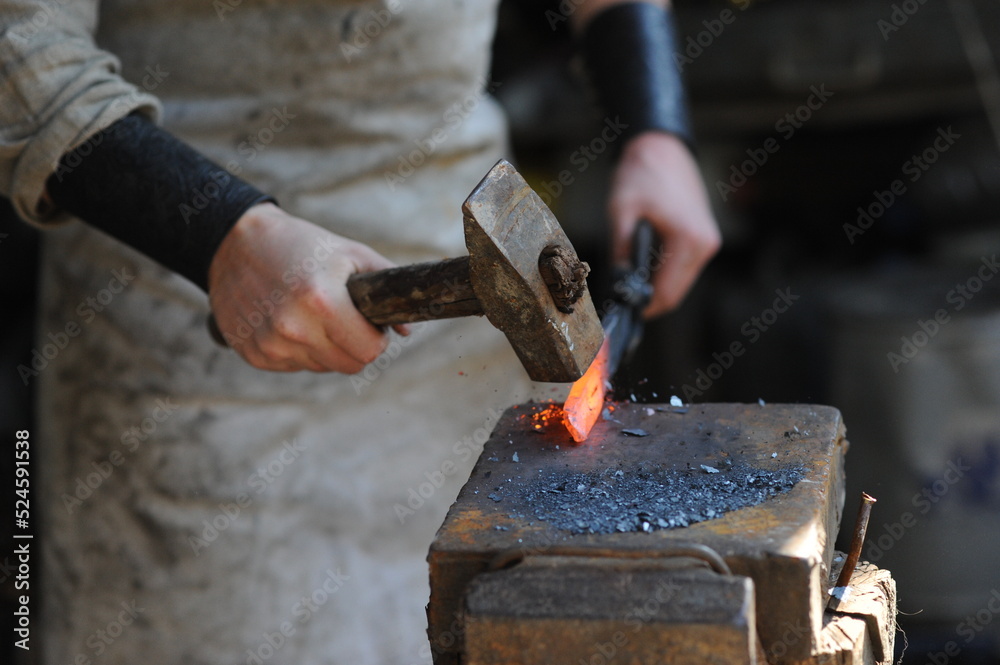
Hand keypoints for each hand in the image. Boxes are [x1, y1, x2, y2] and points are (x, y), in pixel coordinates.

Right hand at [207, 203, 401, 372]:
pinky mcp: (253, 354)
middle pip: (348, 365)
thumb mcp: (351, 253)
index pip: (369, 351)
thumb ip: (386, 285)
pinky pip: (293, 365)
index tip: (368, 323)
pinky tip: (288, 320)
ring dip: (325, 348)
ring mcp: (270, 344)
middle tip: (344, 319)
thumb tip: (408, 330)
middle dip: (354, 346)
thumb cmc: (302, 246)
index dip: (376, 338)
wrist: (236, 243)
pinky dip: (298, 349)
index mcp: (321, 301)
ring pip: (321, 367)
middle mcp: (293, 328)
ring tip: (311, 314)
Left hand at [608, 131, 720, 316]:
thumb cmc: (642, 174)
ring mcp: (708, 241)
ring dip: (657, 285)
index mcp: (688, 239)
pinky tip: (645, 263)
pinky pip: (684, 266)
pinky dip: (665, 271)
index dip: (644, 307)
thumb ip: (620, 253)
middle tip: (622, 297)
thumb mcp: (621, 213)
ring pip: (681, 282)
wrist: (661, 147)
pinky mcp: (704, 236)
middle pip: (676, 292)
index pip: (667, 293)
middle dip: (650, 299)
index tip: (623, 311)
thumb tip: (617, 286)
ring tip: (630, 277)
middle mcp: (705, 244)